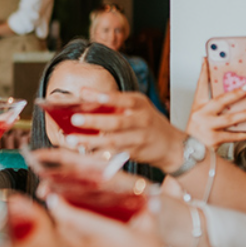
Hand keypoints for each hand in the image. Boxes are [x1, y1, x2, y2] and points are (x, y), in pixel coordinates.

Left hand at [66, 89, 188, 171]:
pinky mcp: (135, 153)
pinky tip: (84, 152)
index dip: (104, 97)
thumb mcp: (137, 106)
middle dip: (94, 121)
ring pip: (113, 141)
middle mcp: (140, 120)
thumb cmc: (148, 122)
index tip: (84, 92)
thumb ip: (115, 102)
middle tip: (75, 119)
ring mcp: (138, 139)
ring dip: (91, 141)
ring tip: (73, 140)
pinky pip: (114, 154)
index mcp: (139, 104)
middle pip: (116, 122)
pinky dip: (99, 153)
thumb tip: (84, 95)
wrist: (172, 146)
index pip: (121, 98)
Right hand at [186, 58, 245, 145]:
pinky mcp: (213, 139)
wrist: (186, 152)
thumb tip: (233, 94)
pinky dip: (245, 133)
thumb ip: (214, 106)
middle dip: (236, 92)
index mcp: (197, 106)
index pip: (201, 85)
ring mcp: (207, 127)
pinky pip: (233, 135)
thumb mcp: (200, 115)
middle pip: (220, 101)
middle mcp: (201, 115)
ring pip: (230, 119)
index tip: (208, 58)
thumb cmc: (197, 132)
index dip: (204, 71)